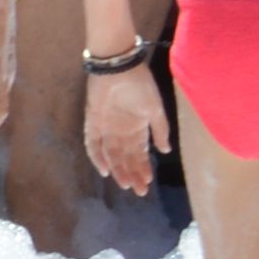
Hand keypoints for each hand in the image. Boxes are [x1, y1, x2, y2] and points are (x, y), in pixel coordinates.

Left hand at [85, 59, 165, 196]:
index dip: (144, 167)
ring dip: (119, 170)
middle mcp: (121, 132)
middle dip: (133, 174)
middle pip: (126, 158)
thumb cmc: (141, 85)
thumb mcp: (155, 109)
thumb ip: (160, 130)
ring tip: (126, 184)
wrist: (120, 67)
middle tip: (139, 191)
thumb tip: (166, 151)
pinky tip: (105, 170)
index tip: (149, 182)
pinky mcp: (92, 123)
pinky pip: (93, 144)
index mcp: (137, 128)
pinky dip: (98, 157)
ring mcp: (106, 128)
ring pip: (112, 155)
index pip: (140, 153)